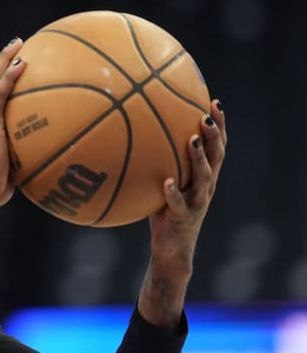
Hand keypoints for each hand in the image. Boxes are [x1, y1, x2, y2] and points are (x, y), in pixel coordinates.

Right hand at [0, 38, 25, 205]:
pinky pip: (0, 92)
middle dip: (2, 60)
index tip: (13, 65)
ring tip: (19, 43)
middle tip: (17, 45)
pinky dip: (10, 76)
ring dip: (5, 59)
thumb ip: (21, 159)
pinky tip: (23, 63)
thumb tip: (43, 161)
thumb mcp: (9, 169)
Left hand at [148, 99, 226, 276]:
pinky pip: (178, 204)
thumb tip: (133, 134)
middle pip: (217, 157)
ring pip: (204, 178)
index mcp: (204, 177)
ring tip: (192, 140)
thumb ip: (157, 162)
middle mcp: (205, 187)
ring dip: (199, 158)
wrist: (172, 250)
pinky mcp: (183, 218)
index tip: (213, 102)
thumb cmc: (164, 212)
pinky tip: (166, 182)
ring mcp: (197, 203)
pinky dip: (173, 192)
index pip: (216, 146)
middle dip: (215, 135)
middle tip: (206, 115)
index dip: (219, 125)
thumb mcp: (163, 183)